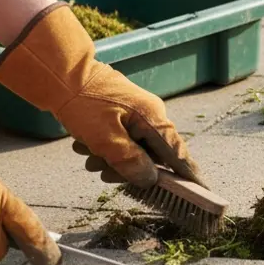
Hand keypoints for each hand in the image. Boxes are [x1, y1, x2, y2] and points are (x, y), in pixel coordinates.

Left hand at [0, 2, 205, 187]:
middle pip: (151, 155)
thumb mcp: (104, 138)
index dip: (189, 175)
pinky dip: (105, 147)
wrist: (60, 73)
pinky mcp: (122, 112)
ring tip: (88, 154)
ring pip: (133, 149)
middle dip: (127, 167)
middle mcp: (151, 115)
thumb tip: (150, 179)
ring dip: (111, 158)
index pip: (177, 154)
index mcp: (153, 119)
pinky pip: (121, 139)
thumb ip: (130, 162)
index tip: (203, 191)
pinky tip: (86, 144)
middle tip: (102, 171)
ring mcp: (136, 113)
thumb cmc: (82, 103)